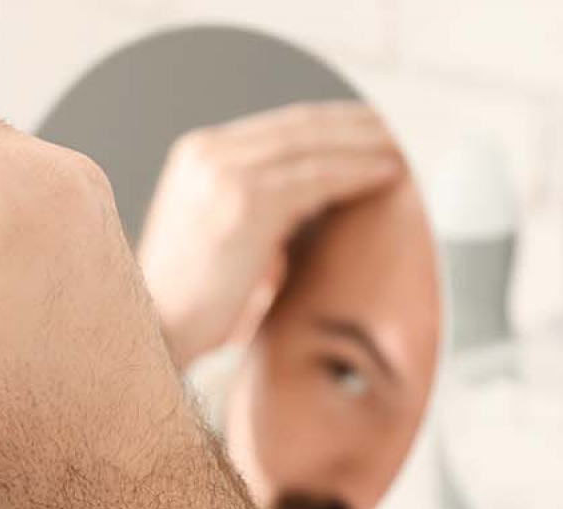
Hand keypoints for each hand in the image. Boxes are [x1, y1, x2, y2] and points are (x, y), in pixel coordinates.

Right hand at [137, 101, 401, 367]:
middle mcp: (209, 153)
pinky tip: (387, 174)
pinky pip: (316, 177)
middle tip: (399, 131)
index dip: (333, 124)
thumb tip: (319, 199)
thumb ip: (263, 206)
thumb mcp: (226, 234)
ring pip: (314, 145)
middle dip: (356, 126)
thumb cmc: (196, 300)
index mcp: (199, 154)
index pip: (281, 126)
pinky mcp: (246, 200)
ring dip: (365, 145)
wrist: (158, 330)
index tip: (373, 128)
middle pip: (300, 126)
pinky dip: (356, 173)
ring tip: (404, 151)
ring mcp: (225, 172)